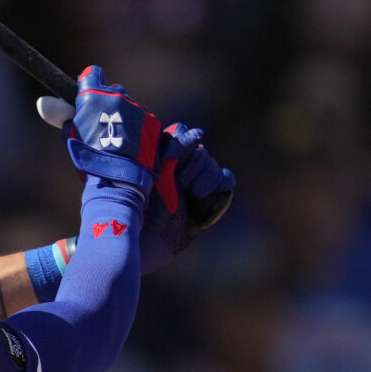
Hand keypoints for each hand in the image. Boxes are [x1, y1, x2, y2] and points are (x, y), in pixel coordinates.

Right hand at [64, 65, 164, 196]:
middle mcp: (116, 96)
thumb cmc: (89, 155)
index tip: (88, 90)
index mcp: (93, 96)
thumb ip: (60, 114)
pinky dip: (136, 127)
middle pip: (112, 91)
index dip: (89, 82)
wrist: (119, 175)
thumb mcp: (71, 134)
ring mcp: (135, 107)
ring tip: (117, 138)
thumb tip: (41, 102)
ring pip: (128, 105)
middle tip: (101, 125)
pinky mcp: (150, 120)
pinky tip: (130, 142)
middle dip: (107, 102)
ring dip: (123, 115)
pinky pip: (141, 118)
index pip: (92, 74)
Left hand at [138, 124, 235, 272]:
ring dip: (204, 180)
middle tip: (183, 184)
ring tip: (192, 194)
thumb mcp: (155, 172)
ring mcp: (196, 181)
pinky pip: (226, 179)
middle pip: (200, 151)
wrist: (152, 238)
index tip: (175, 162)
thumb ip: (174, 150)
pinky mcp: (211, 196)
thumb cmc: (144, 205)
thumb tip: (198, 133)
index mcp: (164, 155)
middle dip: (194, 167)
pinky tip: (203, 196)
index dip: (183, 146)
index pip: (183, 134)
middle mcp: (181, 166)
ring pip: (213, 165)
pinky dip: (219, 184)